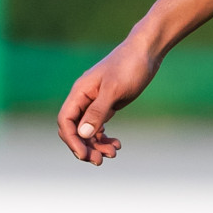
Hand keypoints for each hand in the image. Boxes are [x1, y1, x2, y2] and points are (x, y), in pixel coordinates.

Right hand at [56, 38, 160, 164]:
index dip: (71, 140)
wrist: (148, 51)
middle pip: (76, 130)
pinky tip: (117, 145)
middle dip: (85, 146)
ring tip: (113, 154)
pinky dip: (105, 138)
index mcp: (80, 92)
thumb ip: (98, 111)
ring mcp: (96, 103)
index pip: (65, 121)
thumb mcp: (114, 89)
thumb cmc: (130, 65)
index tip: (84, 154)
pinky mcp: (108, 105)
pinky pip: (100, 126)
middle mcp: (84, 99)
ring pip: (88, 131)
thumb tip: (83, 134)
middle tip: (100, 161)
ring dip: (97, 145)